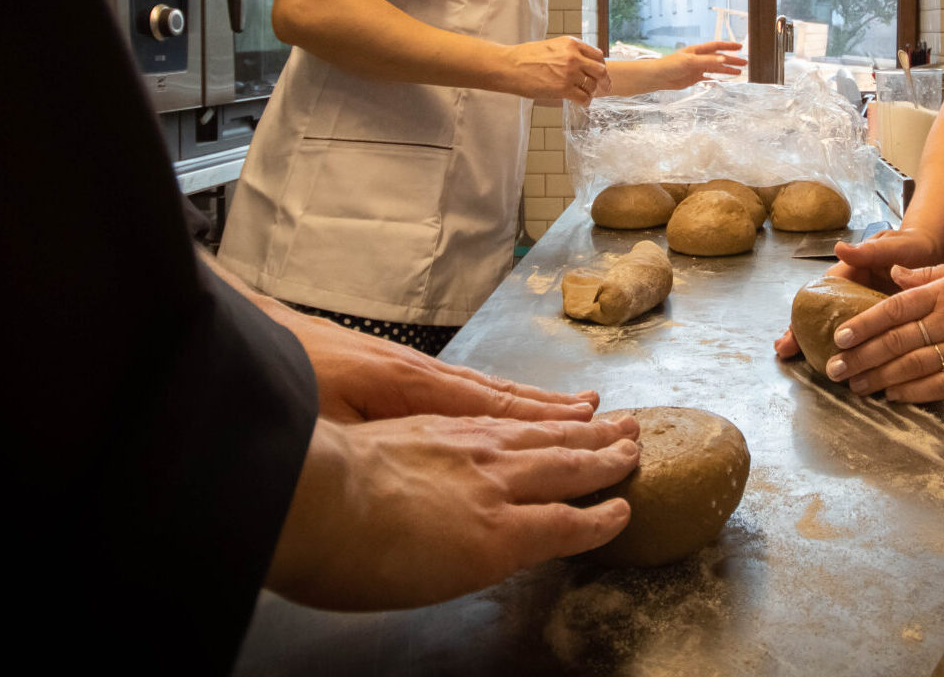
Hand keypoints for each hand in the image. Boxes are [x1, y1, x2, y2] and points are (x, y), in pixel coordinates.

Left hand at [266, 305, 599, 422]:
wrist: (239, 335)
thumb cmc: (275, 384)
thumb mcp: (324, 423)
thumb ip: (378, 438)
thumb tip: (423, 451)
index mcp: (408, 384)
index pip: (489, 405)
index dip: (539, 418)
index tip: (586, 421)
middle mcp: (417, 372)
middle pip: (496, 392)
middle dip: (549, 408)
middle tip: (599, 414)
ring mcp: (402, 369)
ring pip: (478, 387)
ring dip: (527, 401)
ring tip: (569, 407)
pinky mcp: (384, 372)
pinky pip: (455, 387)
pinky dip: (491, 397)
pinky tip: (499, 404)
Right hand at [268, 413, 640, 609]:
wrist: (311, 497)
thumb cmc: (309, 486)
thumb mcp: (354, 453)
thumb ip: (385, 461)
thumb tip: (386, 481)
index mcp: (435, 428)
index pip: (501, 422)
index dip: (537, 418)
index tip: (561, 412)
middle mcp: (473, 448)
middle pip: (546, 434)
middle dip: (589, 429)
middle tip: (623, 423)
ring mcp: (492, 486)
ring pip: (568, 466)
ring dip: (606, 458)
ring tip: (634, 452)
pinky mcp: (502, 533)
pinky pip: (566, 523)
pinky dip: (600, 517)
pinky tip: (622, 512)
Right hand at [504, 36, 608, 102]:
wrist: (509, 66)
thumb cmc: (526, 57)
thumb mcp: (552, 47)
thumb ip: (569, 53)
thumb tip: (584, 64)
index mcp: (571, 43)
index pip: (597, 55)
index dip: (601, 66)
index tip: (601, 73)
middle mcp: (574, 57)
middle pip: (601, 70)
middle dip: (605, 80)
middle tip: (605, 87)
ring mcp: (570, 73)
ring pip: (593, 86)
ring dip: (591, 92)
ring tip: (585, 95)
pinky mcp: (563, 89)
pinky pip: (584, 98)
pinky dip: (585, 102)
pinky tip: (582, 102)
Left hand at [661, 41, 746, 87]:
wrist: (658, 77)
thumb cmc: (671, 65)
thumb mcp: (690, 62)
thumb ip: (707, 61)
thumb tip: (724, 59)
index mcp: (698, 50)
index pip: (716, 46)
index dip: (728, 46)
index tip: (740, 46)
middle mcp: (699, 58)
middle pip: (719, 58)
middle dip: (732, 60)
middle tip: (745, 63)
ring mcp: (697, 68)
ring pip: (716, 68)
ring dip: (727, 70)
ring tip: (739, 72)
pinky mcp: (694, 77)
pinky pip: (709, 77)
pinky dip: (718, 78)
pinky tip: (725, 80)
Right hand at [772, 226, 941, 359]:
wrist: (932, 253)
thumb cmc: (909, 245)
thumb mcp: (891, 245)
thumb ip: (868, 250)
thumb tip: (840, 248)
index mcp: (849, 275)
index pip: (818, 296)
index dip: (801, 316)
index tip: (787, 334)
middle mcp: (852, 295)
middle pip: (822, 317)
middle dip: (802, 335)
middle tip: (785, 353)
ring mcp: (867, 311)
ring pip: (842, 332)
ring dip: (825, 349)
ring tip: (815, 367)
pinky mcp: (884, 324)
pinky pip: (867, 341)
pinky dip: (858, 355)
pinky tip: (854, 373)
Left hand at [822, 260, 943, 401]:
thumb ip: (929, 274)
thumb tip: (893, 275)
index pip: (895, 309)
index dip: (864, 324)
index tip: (841, 336)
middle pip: (897, 342)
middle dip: (862, 357)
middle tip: (836, 368)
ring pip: (913, 368)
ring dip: (879, 378)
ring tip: (856, 385)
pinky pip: (939, 387)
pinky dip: (913, 393)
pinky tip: (892, 395)